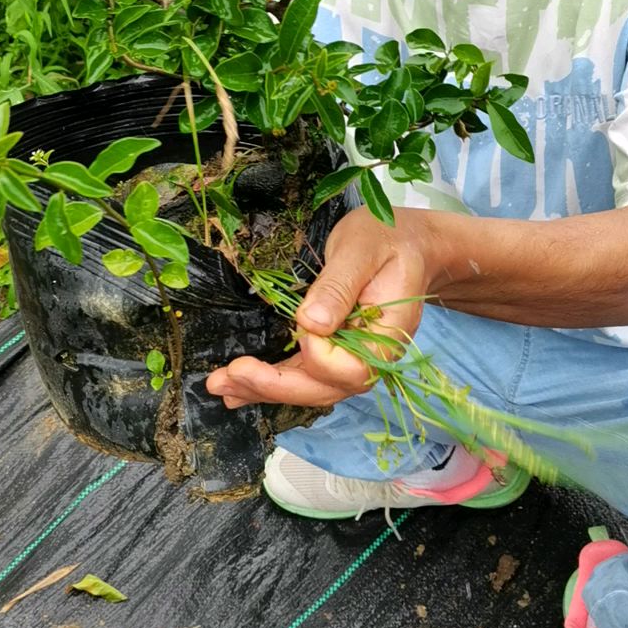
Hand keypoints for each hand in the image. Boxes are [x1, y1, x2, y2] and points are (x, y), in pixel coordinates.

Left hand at [205, 206, 432, 409]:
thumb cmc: (388, 237)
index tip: (300, 328)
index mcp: (388, 334)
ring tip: (221, 385)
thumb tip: (311, 325)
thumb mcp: (363, 249)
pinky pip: (302, 374)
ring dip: (263, 389)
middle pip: (325, 388)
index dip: (321, 359)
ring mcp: (351, 357)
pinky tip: (237, 387)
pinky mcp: (332, 351)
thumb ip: (340, 286)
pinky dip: (268, 382)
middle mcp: (371, 356)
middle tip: (230, 376)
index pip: (353, 368)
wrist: (406, 243)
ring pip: (308, 388)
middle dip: (275, 386)